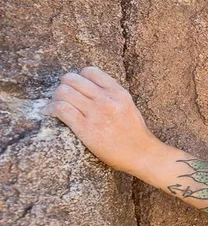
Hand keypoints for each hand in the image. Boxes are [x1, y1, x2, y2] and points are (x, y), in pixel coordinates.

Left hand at [42, 66, 161, 174]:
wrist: (141, 154)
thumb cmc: (134, 133)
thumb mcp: (128, 106)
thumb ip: (111, 95)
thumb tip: (89, 89)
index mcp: (118, 92)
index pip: (90, 71)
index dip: (79, 78)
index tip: (76, 88)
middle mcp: (107, 99)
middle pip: (72, 79)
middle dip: (63, 86)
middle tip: (62, 97)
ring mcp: (96, 113)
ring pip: (63, 92)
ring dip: (54, 98)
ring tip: (55, 106)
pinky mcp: (86, 128)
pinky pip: (60, 109)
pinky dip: (50, 109)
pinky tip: (49, 113)